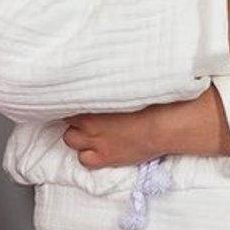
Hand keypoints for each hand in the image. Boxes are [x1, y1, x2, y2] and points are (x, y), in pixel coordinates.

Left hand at [63, 88, 229, 170]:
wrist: (161, 126)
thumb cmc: (150, 102)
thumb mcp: (127, 85)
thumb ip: (110, 82)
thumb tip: (103, 70)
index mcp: (92, 101)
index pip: (69, 100)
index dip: (74, 101)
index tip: (80, 101)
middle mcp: (89, 123)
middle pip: (67, 121)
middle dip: (75, 119)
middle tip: (87, 117)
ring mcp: (95, 141)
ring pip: (70, 140)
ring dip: (78, 137)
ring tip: (90, 133)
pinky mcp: (105, 157)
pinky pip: (84, 160)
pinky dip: (87, 155)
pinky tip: (97, 150)